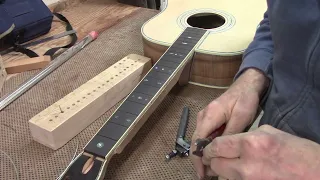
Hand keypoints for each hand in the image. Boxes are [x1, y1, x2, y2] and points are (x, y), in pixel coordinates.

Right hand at [190, 68, 268, 178]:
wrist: (246, 85)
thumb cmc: (244, 100)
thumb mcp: (241, 117)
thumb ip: (230, 133)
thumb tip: (220, 150)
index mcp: (209, 116)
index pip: (197, 140)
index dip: (198, 158)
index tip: (201, 172)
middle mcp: (203, 116)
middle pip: (195, 141)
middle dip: (199, 159)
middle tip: (205, 175)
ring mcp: (204, 117)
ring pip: (199, 139)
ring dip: (202, 154)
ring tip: (209, 169)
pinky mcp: (209, 118)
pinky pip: (204, 135)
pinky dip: (207, 147)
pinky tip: (213, 155)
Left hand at [201, 125, 319, 179]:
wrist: (315, 173)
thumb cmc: (296, 150)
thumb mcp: (269, 133)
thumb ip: (245, 137)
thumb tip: (229, 142)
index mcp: (250, 144)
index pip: (216, 146)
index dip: (208, 148)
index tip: (206, 148)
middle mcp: (246, 165)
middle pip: (216, 164)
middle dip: (212, 160)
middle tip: (213, 157)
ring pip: (223, 177)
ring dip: (222, 170)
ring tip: (227, 164)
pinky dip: (233, 178)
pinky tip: (241, 172)